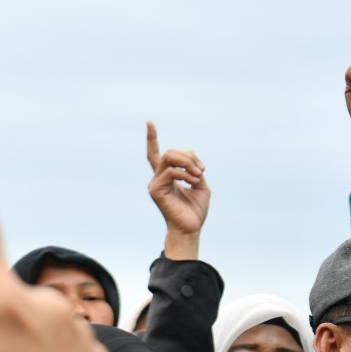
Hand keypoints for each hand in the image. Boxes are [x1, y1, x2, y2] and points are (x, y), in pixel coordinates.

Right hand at [145, 122, 208, 257]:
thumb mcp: (200, 184)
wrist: (191, 229)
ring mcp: (155, 183)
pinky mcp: (155, 190)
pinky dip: (185, 174)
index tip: (149, 122)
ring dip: (188, 162)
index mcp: (167, 176)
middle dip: (188, 156)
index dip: (152, 138)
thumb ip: (195, 169)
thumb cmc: (195, 210)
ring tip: (199, 175)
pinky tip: (192, 181)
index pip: (157, 154)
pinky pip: (171, 172)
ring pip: (169, 158)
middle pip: (169, 152)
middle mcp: (158, 178)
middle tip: (201, 170)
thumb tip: (190, 158)